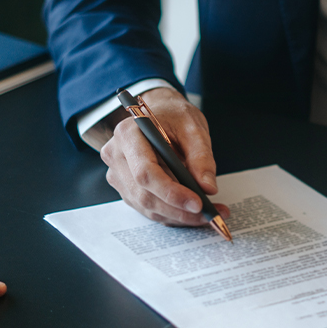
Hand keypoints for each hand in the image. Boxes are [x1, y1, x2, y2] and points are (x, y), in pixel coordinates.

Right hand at [100, 87, 229, 224]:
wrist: (160, 112)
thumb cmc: (173, 116)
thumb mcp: (193, 128)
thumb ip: (201, 157)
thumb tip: (208, 188)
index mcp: (128, 134)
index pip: (145, 173)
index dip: (171, 192)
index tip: (198, 203)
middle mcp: (116, 155)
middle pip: (145, 194)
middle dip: (179, 210)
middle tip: (210, 214)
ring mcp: (118, 174)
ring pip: (146, 206)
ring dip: (178, 216)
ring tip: (208, 215)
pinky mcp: (125, 187)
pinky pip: (148, 208)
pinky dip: (172, 214)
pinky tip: (192, 212)